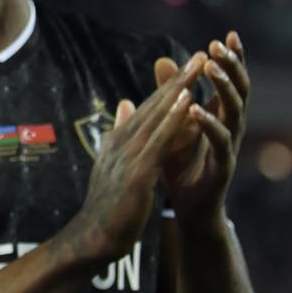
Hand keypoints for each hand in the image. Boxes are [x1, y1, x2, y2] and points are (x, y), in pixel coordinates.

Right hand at [56, 55, 205, 266]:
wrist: (94, 237)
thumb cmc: (106, 206)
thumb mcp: (112, 164)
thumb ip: (119, 133)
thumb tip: (124, 104)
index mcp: (119, 142)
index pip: (147, 110)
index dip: (168, 87)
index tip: (186, 67)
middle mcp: (122, 143)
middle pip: (154, 106)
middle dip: (177, 80)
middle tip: (197, 55)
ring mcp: (128, 156)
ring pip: (157, 116)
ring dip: (178, 90)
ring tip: (196, 68)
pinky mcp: (137, 172)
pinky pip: (160, 140)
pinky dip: (174, 118)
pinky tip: (188, 103)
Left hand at [155, 32, 248, 225]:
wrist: (187, 207)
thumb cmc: (181, 162)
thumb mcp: (173, 122)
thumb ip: (170, 93)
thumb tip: (162, 59)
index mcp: (220, 113)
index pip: (230, 81)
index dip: (232, 59)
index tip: (226, 35)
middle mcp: (231, 126)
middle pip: (239, 89)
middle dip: (231, 66)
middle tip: (219, 45)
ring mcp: (230, 145)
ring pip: (235, 111)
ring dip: (224, 87)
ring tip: (212, 67)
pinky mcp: (223, 165)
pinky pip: (220, 141)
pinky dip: (209, 123)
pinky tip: (196, 109)